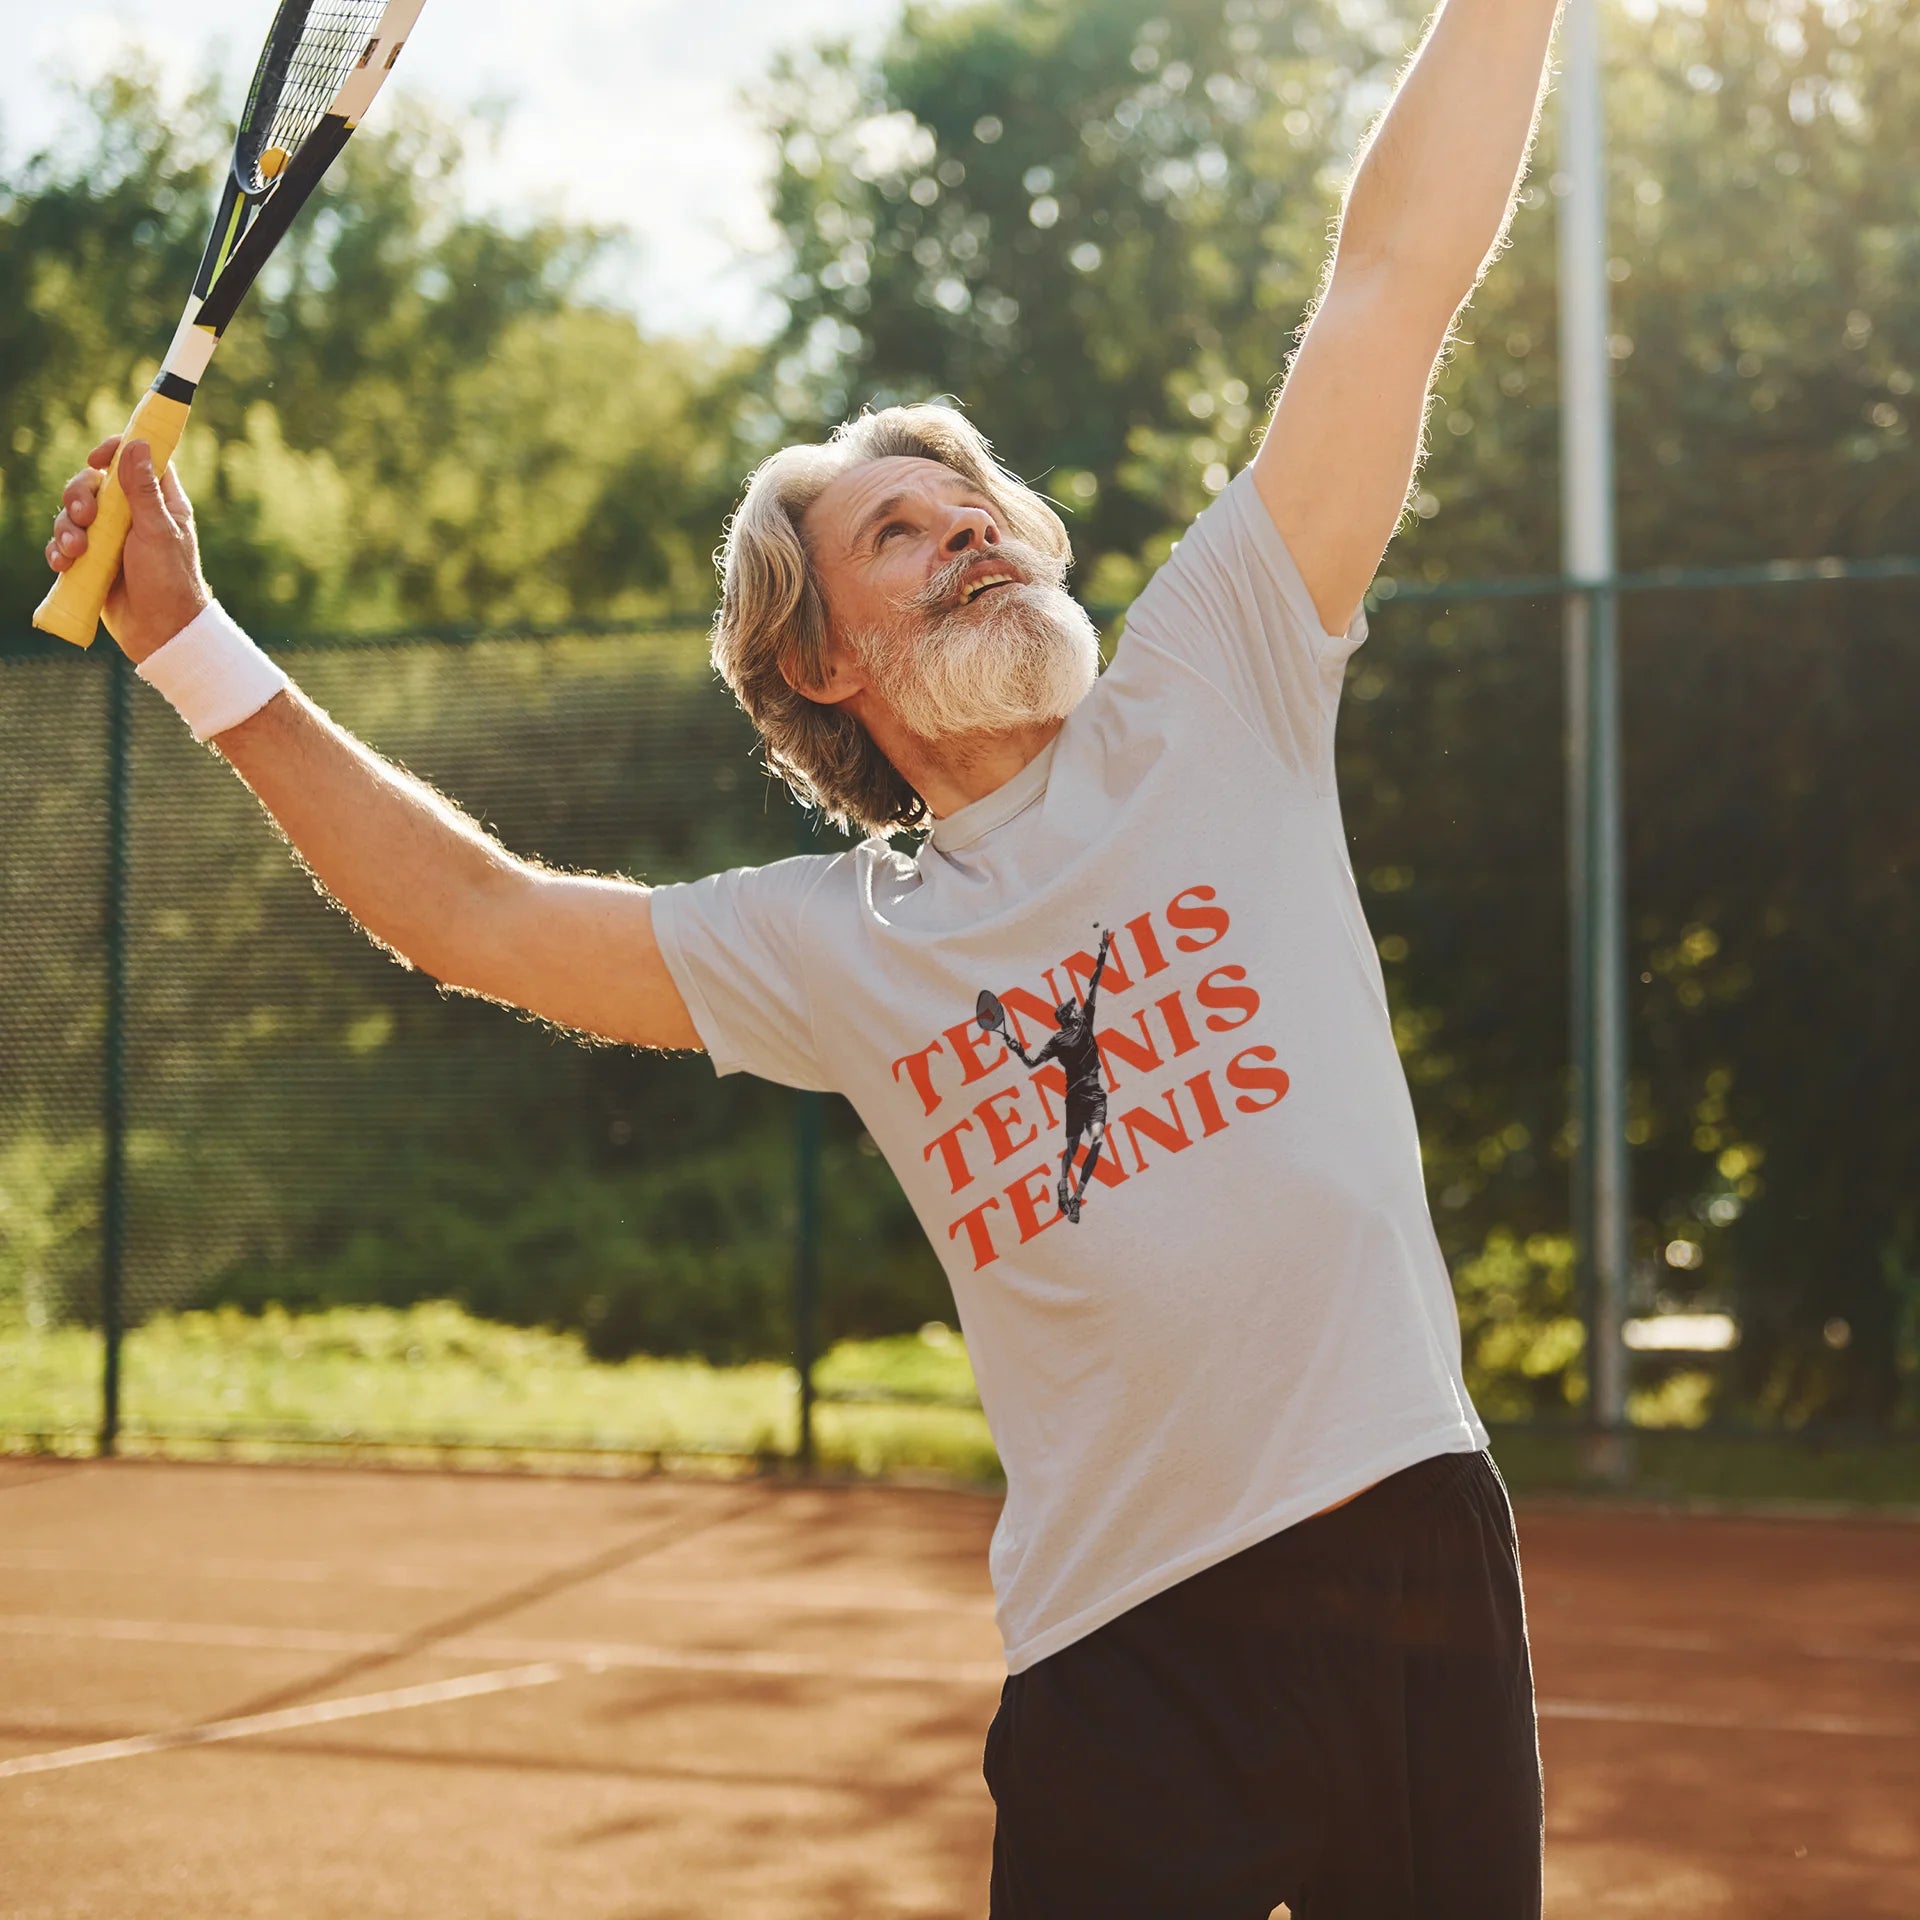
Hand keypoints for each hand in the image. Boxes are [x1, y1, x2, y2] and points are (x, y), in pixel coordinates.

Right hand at [46, 436, 211, 662]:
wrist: (160, 632)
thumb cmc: (169, 581)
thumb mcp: (157, 531)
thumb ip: (143, 490)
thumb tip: (138, 444)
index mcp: (159, 502)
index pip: (135, 460)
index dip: (115, 451)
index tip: (97, 460)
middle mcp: (133, 515)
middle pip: (92, 484)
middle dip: (79, 496)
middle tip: (85, 518)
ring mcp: (110, 538)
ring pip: (73, 514)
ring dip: (66, 528)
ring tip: (77, 552)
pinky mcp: (93, 561)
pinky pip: (65, 544)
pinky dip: (60, 550)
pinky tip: (64, 564)